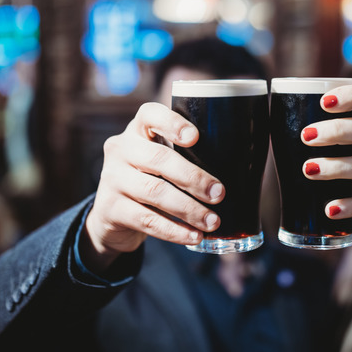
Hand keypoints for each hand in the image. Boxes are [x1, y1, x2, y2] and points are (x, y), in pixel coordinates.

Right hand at [82, 103, 224, 270]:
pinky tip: (194, 236)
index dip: (173, 123)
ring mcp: (112, 179)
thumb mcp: (159, 160)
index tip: (195, 137)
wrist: (112, 215)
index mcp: (137, 130)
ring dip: (188, 209)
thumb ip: (186, 156)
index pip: (150, 114)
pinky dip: (174, 231)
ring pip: (154, 192)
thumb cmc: (150, 179)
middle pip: (158, 159)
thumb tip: (240, 169)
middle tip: (220, 193)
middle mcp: (120, 150)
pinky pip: (147, 220)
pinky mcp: (111, 209)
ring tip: (213, 221)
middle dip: (193, 178)